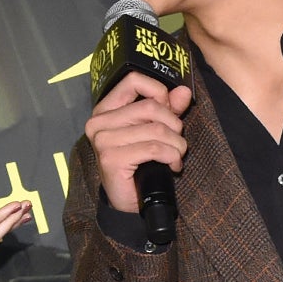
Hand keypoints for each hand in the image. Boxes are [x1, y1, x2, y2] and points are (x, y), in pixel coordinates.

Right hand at [84, 72, 192, 212]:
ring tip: (176, 156)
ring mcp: (103, 140)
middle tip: (176, 143)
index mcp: (106, 109)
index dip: (159, 92)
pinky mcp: (111, 158)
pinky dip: (172, 157)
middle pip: (151, 106)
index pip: (133, 80)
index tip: (169, 111)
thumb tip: (183, 91)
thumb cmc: (140, 164)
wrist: (130, 201)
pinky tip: (173, 166)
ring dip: (176, 145)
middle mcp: (99, 122)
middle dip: (174, 125)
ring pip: (156, 129)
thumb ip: (168, 109)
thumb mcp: (156, 131)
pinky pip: (155, 148)